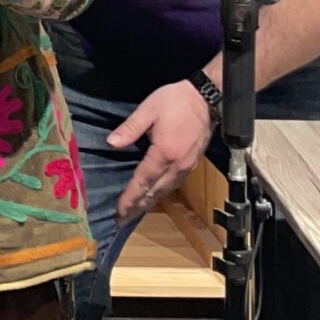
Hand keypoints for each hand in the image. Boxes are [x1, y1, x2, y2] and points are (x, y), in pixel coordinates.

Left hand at [109, 79, 215, 226]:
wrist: (208, 99)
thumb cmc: (177, 101)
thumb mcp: (149, 109)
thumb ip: (130, 128)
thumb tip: (111, 143)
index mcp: (164, 153)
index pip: (142, 182)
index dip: (130, 198)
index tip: (119, 211)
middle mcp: (177, 166)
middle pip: (154, 192)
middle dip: (137, 207)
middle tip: (122, 220)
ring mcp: (186, 167)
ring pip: (165, 191)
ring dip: (149, 203)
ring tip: (134, 212)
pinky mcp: (192, 164)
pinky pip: (173, 184)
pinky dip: (161, 193)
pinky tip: (154, 195)